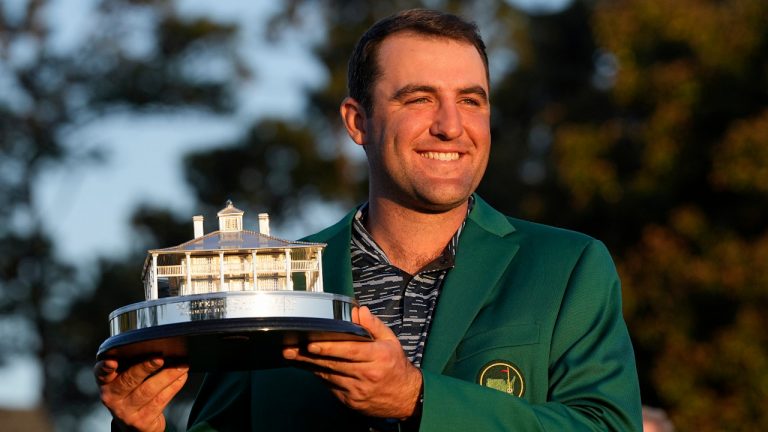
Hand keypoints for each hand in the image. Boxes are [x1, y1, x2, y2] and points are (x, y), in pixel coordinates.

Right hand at [94, 358, 187, 431]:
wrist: (134, 425)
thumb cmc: (132, 393)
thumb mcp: (125, 379)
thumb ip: (132, 364)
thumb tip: (156, 345)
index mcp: (106, 383)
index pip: (102, 373)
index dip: (105, 367)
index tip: (112, 362)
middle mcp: (113, 398)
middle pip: (129, 380)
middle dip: (145, 367)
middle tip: (160, 358)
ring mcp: (126, 411)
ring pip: (148, 390)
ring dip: (167, 375)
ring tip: (182, 365)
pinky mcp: (142, 421)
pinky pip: (160, 400)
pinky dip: (174, 386)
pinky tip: (181, 376)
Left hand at [283, 306, 421, 418]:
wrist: (406, 397)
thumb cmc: (396, 365)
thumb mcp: (391, 341)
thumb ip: (374, 325)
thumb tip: (359, 311)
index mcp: (378, 356)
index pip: (350, 351)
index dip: (329, 348)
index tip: (311, 344)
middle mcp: (367, 374)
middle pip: (334, 364)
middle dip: (310, 356)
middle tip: (290, 349)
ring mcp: (358, 390)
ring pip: (328, 376)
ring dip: (309, 365)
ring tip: (293, 355)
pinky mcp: (351, 401)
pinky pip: (331, 387)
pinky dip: (319, 376)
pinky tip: (309, 367)